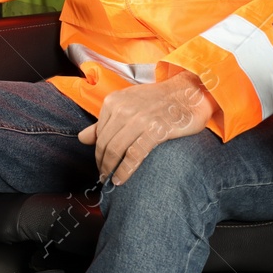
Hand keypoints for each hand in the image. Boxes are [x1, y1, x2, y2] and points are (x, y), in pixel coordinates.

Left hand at [76, 72, 215, 184]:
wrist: (190, 92)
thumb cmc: (160, 100)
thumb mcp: (129, 103)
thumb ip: (105, 120)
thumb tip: (82, 138)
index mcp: (114, 101)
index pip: (98, 133)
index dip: (97, 152)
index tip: (100, 164)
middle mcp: (124, 108)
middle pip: (104, 143)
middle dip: (102, 164)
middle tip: (103, 176)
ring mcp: (140, 119)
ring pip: (115, 150)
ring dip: (110, 169)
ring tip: (110, 180)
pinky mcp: (156, 130)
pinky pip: (134, 155)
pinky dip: (125, 170)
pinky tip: (121, 179)